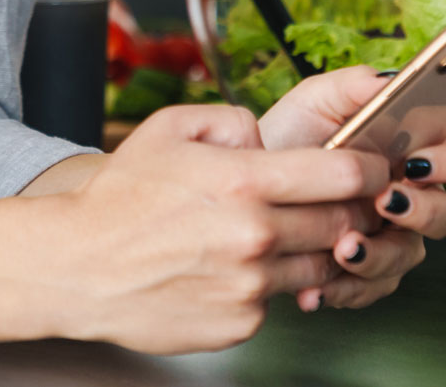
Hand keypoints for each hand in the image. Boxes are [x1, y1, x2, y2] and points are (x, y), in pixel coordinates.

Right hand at [55, 104, 387, 353]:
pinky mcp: (241, 324)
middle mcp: (255, 235)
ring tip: (273, 234)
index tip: (369, 168)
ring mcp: (251, 286)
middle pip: (344, 224)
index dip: (369, 169)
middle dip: (351, 211)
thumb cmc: (118, 197)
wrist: (76, 265)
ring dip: (311, 249)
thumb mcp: (168, 129)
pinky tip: (231, 267)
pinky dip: (267, 284)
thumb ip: (231, 120)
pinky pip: (277, 300)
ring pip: (318, 265)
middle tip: (332, 202)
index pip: (344, 175)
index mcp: (242, 181)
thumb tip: (267, 137)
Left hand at [256, 65, 445, 311]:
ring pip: (410, 256)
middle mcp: (416, 195)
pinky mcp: (368, 269)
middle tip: (383, 203)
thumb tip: (390, 83)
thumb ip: (357, 85)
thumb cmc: (292, 134)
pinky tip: (316, 287)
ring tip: (342, 249)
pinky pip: (372, 287)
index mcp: (419, 148)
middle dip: (421, 212)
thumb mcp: (318, 99)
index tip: (420, 163)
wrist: (248, 181)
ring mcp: (395, 235)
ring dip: (379, 256)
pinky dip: (345, 288)